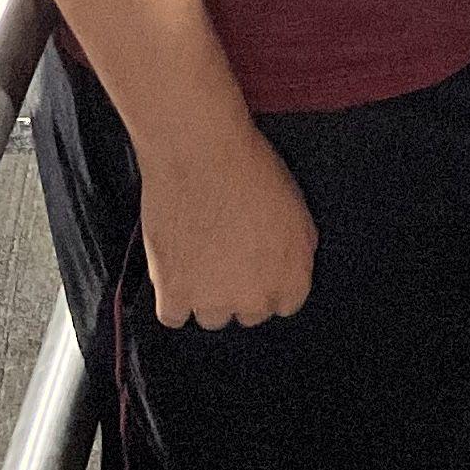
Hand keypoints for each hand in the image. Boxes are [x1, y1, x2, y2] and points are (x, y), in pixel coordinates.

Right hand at [139, 121, 318, 328]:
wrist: (200, 153)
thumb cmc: (248, 168)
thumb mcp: (297, 205)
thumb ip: (299, 246)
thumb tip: (292, 261)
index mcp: (292, 278)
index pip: (284, 303)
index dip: (268, 279)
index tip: (255, 263)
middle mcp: (256, 299)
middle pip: (248, 312)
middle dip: (238, 286)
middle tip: (224, 251)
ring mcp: (214, 302)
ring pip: (210, 317)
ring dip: (204, 294)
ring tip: (198, 253)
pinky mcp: (174, 297)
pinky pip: (172, 316)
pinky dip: (171, 295)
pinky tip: (176, 267)